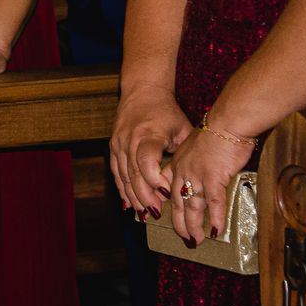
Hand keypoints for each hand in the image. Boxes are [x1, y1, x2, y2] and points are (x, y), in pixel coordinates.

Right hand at [108, 90, 192, 218]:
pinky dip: (122, 188)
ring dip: (133, 196)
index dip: (155, 180)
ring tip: (143, 215)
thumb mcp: (182, 128)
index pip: (146, 160)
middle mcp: (129, 139)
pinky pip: (116, 171)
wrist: (142, 91)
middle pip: (134, 173)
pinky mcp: (114, 146)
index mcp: (148, 134)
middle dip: (144, 195)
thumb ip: (183, 153)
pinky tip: (128, 203)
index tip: (167, 194)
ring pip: (123, 175)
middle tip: (156, 213)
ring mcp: (119, 143)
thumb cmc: (166, 111)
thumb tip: (192, 180)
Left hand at [165, 119, 254, 245]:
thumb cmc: (218, 132)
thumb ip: (196, 162)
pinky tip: (216, 230)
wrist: (227, 121)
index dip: (163, 203)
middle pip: (177, 201)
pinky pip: (213, 202)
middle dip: (179, 222)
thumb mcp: (198, 146)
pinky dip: (214, 217)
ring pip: (192, 205)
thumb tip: (205, 174)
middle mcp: (183, 170)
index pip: (166, 187)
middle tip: (184, 237)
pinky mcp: (213, 176)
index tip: (161, 216)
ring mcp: (196, 174)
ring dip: (194, 225)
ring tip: (196, 240)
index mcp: (178, 162)